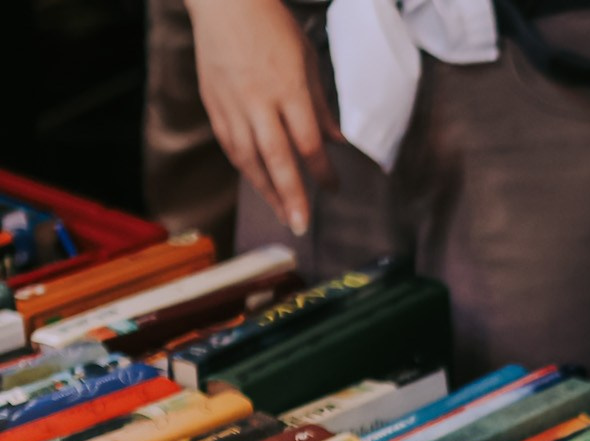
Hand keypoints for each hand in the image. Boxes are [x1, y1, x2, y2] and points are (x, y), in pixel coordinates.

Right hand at [190, 0, 337, 235]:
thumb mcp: (307, 60)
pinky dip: (244, 167)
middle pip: (277, 158)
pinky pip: (229, 143)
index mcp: (288, 88)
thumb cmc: (271, 24)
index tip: (333, 188)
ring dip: (265, 190)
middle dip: (291, 195)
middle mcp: (258, 100)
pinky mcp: (212, 102)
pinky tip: (257, 183)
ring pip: (248, 157)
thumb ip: (320, 105)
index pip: (308, 142)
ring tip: (282, 213)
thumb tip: (337, 141)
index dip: (322, 171)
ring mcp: (231, 102)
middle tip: (301, 226)